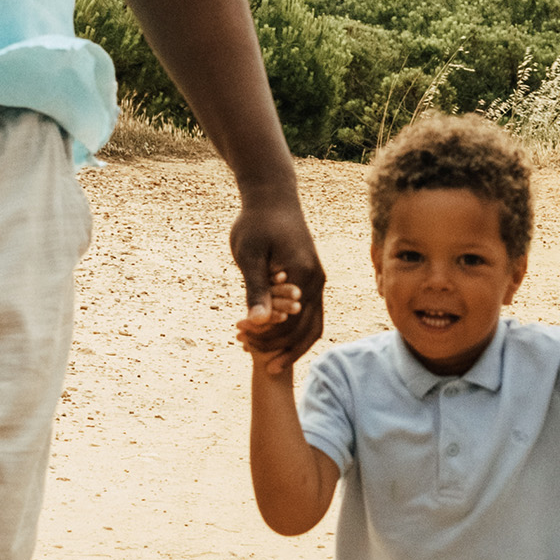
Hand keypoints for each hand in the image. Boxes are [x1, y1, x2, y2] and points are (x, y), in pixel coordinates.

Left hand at [232, 190, 325, 362]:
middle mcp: (317, 281)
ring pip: (313, 325)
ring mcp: (318, 281)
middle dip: (282, 348)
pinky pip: (311, 314)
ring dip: (292, 345)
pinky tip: (276, 338)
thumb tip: (256, 321)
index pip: (290, 322)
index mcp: (303, 276)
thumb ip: (255, 289)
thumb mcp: (250, 255)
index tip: (241, 338)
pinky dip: (297, 331)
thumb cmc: (256, 223)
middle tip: (257, 360)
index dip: (267, 337)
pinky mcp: (313, 279)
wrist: (272, 199)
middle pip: (306, 329)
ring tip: (270, 361)